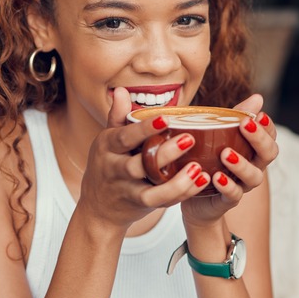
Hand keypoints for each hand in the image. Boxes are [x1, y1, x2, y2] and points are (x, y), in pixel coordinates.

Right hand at [77, 87, 209, 231]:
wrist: (98, 207)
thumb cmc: (108, 165)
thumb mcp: (107, 141)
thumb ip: (117, 117)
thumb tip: (121, 90)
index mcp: (107, 147)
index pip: (124, 137)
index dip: (144, 129)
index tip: (166, 118)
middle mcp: (115, 170)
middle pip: (138, 165)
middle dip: (164, 154)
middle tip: (190, 139)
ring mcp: (127, 190)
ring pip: (151, 191)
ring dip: (176, 182)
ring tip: (198, 168)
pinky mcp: (140, 205)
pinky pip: (162, 202)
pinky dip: (182, 193)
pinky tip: (200, 181)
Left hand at [181, 94, 277, 226]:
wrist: (193, 196)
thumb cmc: (209, 159)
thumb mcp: (218, 135)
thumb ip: (235, 117)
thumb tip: (258, 97)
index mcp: (253, 150)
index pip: (270, 136)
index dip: (268, 126)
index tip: (260, 114)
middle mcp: (254, 167)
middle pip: (269, 154)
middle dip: (259, 139)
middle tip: (245, 125)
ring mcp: (243, 184)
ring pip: (254, 176)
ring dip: (242, 164)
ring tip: (225, 153)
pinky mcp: (228, 200)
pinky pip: (233, 195)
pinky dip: (227, 186)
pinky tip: (217, 177)